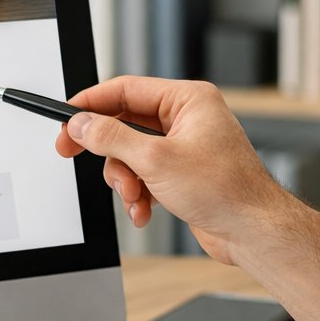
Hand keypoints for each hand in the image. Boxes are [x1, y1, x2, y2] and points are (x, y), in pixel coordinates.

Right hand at [54, 77, 288, 263]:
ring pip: (130, 155)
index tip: (66, 118)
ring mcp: (184, 147)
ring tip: (134, 197)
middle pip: (124, 124)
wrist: (253, 231)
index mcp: (187, 100)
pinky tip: (144, 210)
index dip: (91, 103)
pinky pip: (144, 176)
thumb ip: (112, 138)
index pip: (125, 89)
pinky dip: (139, 194)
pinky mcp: (182, 174)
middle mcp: (186, 119)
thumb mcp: (155, 160)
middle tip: (74, 153)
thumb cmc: (226, 190)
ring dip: (125, 181)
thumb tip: (83, 124)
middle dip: (110, 153)